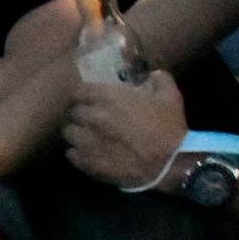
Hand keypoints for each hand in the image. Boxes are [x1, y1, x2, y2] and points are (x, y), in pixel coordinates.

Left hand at [63, 70, 188, 190]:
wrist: (169, 163)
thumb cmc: (168, 128)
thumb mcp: (170, 96)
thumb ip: (158, 79)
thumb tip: (150, 75)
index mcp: (108, 97)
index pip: (79, 90)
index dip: (83, 95)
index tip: (88, 99)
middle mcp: (92, 116)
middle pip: (73, 112)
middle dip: (81, 114)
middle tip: (90, 119)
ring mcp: (86, 141)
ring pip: (68, 133)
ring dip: (76, 133)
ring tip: (85, 136)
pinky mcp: (86, 162)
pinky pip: (70, 154)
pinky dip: (76, 152)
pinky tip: (87, 153)